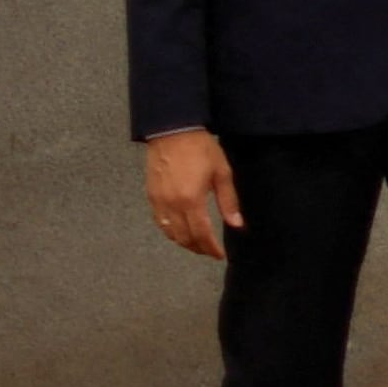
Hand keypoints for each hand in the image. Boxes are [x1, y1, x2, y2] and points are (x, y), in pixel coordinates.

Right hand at [145, 129, 241, 260]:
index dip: (211, 248)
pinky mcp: (151, 196)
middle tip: (209, 251)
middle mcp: (172, 205)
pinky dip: (170, 231)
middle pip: (184, 238)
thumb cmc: (201, 149)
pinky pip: (160, 222)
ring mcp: (158, 201)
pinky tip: (180, 229)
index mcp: (191, 200)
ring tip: (197, 243)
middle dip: (198, 248)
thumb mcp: (222, 173)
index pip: (201, 234)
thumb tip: (237, 224)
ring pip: (169, 233)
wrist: (173, 131)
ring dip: (184, 242)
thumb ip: (228, 202)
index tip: (219, 255)